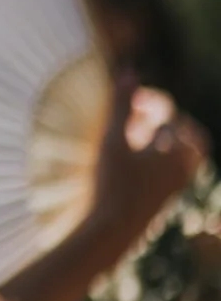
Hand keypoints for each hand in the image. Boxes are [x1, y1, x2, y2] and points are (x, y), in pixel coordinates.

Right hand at [79, 82, 206, 259]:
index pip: (168, 115)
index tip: (125, 104)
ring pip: (178, 154)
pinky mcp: (166, 198)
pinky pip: (170, 171)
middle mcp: (186, 168)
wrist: (115, 231)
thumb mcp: (114, 139)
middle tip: (137, 119)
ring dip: (158, 142)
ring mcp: (177, 184)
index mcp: (181, 150)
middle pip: (182, 135)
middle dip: (160, 123)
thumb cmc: (114, 183)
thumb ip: (122, 105)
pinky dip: (154, 160)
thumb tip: (128, 69)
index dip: (145, 104)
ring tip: (133, 141)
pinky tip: (129, 165)